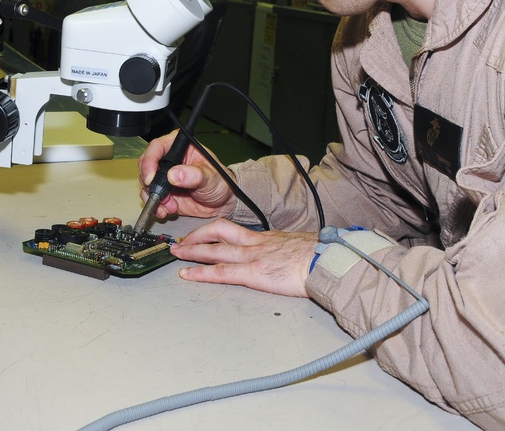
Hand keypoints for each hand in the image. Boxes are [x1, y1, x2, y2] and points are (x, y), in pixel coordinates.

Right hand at [138, 131, 236, 219]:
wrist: (223, 203)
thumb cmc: (220, 182)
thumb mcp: (209, 177)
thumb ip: (193, 175)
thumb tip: (174, 174)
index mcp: (180, 147)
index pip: (157, 147)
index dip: (150, 161)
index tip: (150, 177)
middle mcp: (169, 160)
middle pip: (146, 165)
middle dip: (150, 182)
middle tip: (160, 195)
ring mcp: (165, 177)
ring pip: (146, 183)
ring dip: (154, 196)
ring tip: (170, 205)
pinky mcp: (164, 192)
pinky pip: (151, 198)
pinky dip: (156, 206)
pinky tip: (166, 210)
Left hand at [171, 219, 316, 297]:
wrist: (327, 262)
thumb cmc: (320, 257)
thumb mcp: (300, 247)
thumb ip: (287, 250)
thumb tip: (289, 255)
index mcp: (267, 238)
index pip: (234, 229)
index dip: (215, 230)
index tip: (204, 234)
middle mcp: (256, 243)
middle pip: (218, 232)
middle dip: (196, 236)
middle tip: (181, 241)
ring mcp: (252, 256)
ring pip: (214, 249)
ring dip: (192, 251)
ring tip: (177, 254)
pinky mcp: (252, 273)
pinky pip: (220, 272)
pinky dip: (201, 273)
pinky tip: (187, 275)